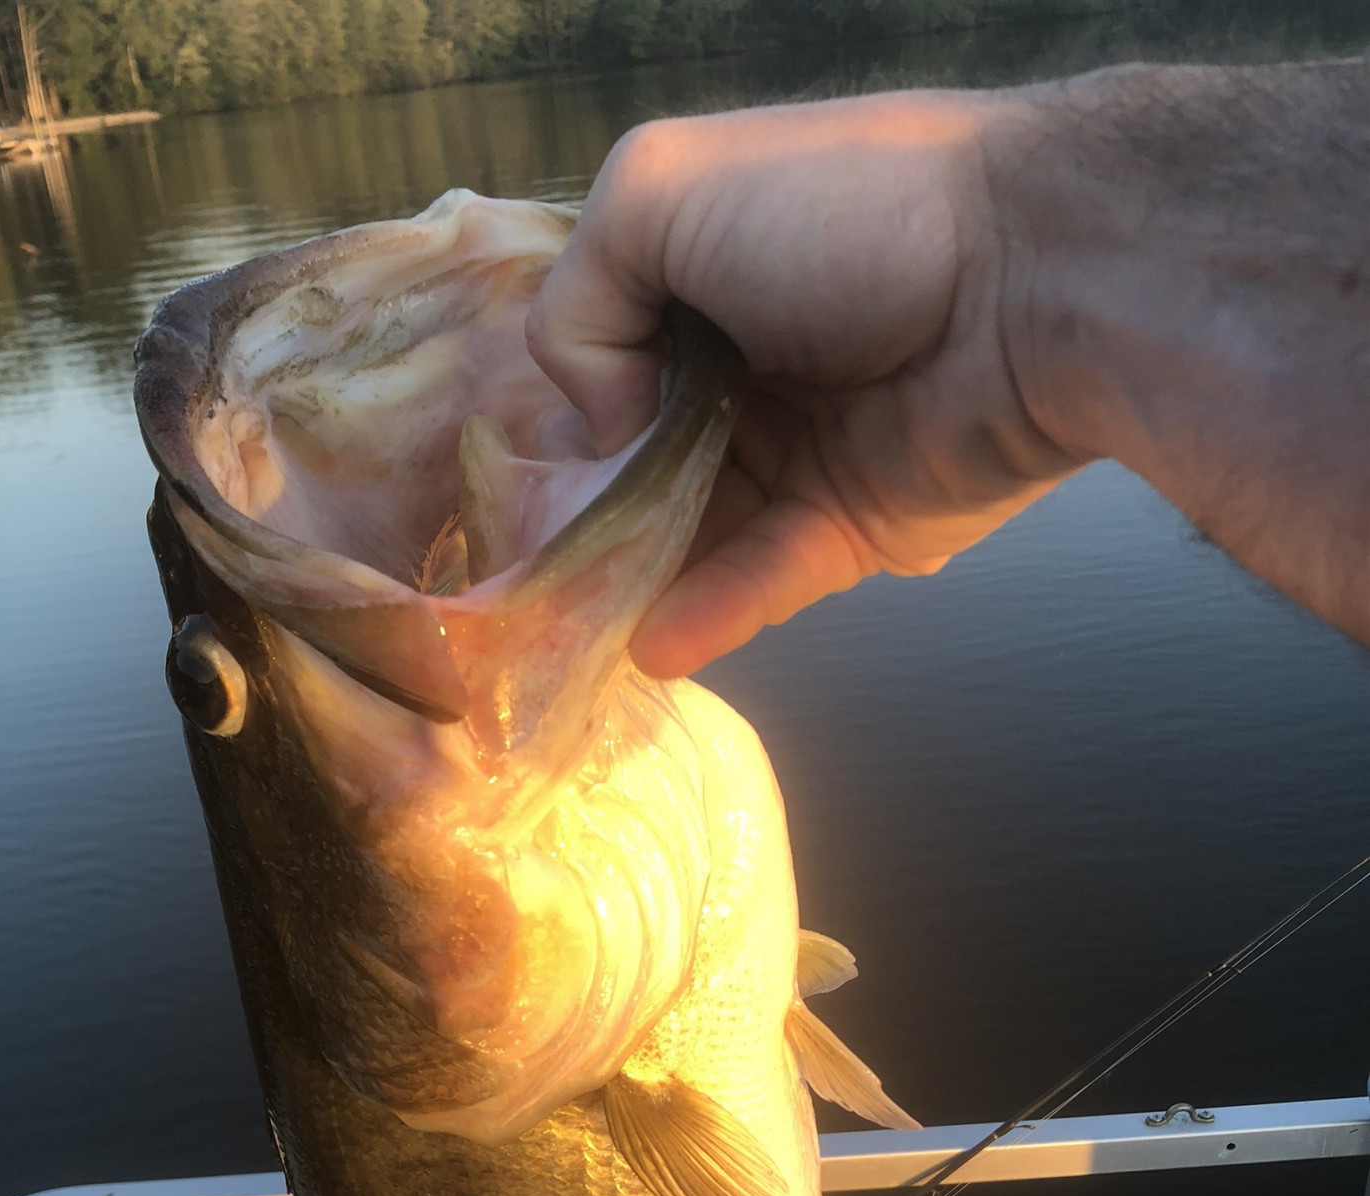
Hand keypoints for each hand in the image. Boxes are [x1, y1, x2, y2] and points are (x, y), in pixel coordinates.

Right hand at [527, 94, 1078, 676]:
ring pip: (696, 534)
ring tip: (583, 631)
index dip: (567, 416)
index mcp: (701, 278)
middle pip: (642, 464)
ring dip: (639, 583)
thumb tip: (606, 419)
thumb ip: (582, 302)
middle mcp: (745, 366)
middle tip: (539, 583)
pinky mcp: (853, 527)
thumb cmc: (849, 208)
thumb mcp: (661, 191)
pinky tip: (656, 642)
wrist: (1032, 273)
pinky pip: (766, 577)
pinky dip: (710, 612)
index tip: (526, 478)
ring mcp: (799, 452)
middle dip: (592, 521)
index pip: (605, 361)